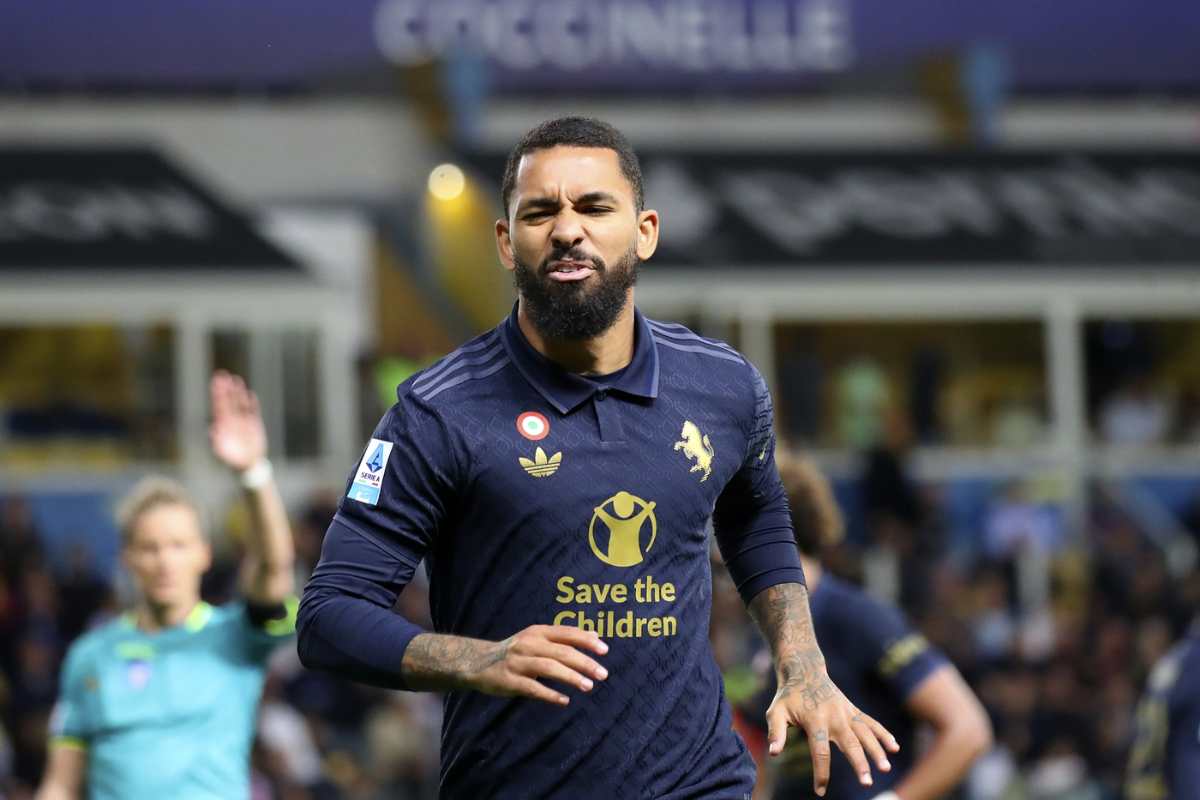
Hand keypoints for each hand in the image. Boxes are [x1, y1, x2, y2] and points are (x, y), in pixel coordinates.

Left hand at [209, 370, 267, 471]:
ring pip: (240, 403)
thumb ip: (217, 442)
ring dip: (238, 392)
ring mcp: (243, 421)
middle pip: (228, 401)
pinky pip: (253, 411)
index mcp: (222, 424)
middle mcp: (232, 419)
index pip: (219, 405)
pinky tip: (250, 395)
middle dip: (226, 388)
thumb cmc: (232, 460)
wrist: (248, 464)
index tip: (215, 382)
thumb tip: (212, 430)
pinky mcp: (254, 424)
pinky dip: (252, 404)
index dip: (217, 394)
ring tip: (237, 380)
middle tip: (223, 375)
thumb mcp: (222, 452)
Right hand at [405, 625, 609, 704]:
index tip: (605, 650)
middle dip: (584, 662)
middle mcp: (527, 644)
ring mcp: (517, 662)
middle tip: (602, 674)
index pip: (566, 633)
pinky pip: (532, 688)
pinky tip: (564, 701)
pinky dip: (549, 694)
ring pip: (548, 668)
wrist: (477, 662)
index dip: (586, 641)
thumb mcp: (537, 639)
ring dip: (570, 677)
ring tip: (588, 686)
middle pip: (561, 652)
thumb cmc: (516, 651)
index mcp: (537, 632)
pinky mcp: (508, 680)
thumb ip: (564, 638)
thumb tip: (596, 636)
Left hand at [765, 652, 898, 797]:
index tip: (820, 791)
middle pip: (849, 743)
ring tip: (886, 767)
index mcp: (815, 720)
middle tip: (867, 782)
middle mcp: (834, 716)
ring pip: (865, 733)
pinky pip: (871, 723)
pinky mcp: (853, 710)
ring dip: (877, 750)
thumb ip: (776, 732)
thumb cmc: (788, 697)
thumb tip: (773, 753)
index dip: (821, 772)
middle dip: (859, 763)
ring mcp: (846, 713)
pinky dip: (883, 734)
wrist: (805, 672)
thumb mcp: (776, 711)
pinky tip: (894, 748)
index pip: (820, 750)